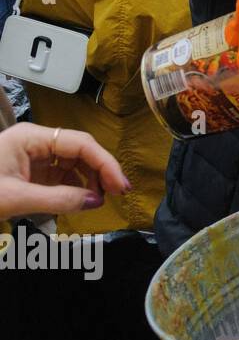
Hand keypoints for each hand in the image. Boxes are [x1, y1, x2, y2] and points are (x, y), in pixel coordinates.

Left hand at [0, 123, 129, 217]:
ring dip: (90, 180)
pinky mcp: (30, 173)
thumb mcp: (16, 199)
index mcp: (31, 138)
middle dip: (100, 171)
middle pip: (80, 150)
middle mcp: (35, 142)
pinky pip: (62, 176)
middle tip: (117, 194)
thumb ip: (59, 199)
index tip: (121, 186)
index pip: (80, 143)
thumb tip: (97, 201)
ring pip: (74, 163)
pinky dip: (76, 187)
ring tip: (99, 199)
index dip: (105, 163)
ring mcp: (33, 157)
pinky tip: (82, 199)